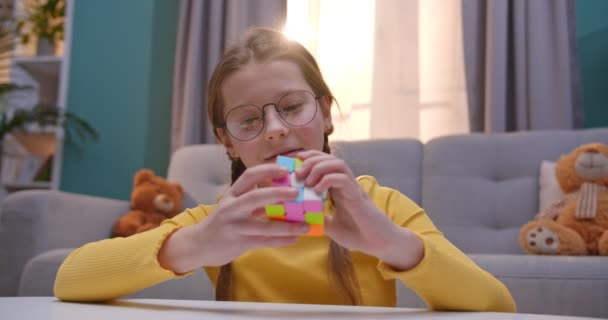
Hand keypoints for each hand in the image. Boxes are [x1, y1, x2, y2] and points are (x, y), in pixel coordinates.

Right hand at [160, 164, 309, 271]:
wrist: (198, 244)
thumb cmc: (221, 222)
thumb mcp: (231, 205)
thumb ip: (251, 198)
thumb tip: (282, 192)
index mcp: (231, 194)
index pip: (249, 176)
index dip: (268, 170)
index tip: (285, 169)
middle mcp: (231, 208)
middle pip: (256, 197)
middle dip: (278, 193)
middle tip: (297, 192)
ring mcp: (234, 226)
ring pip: (264, 226)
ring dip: (287, 226)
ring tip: (305, 226)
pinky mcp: (238, 243)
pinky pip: (264, 242)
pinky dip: (281, 241)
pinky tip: (295, 239)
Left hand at [295, 150, 422, 269]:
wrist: (378, 244)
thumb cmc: (357, 234)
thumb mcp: (330, 226)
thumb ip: (318, 218)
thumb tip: (300, 215)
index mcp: (339, 188)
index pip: (324, 163)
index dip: (309, 159)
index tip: (293, 163)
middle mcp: (346, 184)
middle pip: (329, 158)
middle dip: (310, 160)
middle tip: (297, 173)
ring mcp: (353, 188)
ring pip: (337, 163)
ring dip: (319, 167)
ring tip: (307, 181)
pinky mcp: (358, 196)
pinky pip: (343, 179)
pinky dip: (328, 180)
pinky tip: (318, 190)